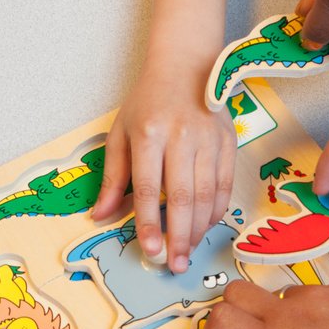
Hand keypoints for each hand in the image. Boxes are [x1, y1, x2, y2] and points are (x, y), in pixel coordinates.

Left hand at [94, 68, 235, 273]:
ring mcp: (209, 139)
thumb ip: (113, 177)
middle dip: (179, 236)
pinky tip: (205, 227)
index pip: (150, 188)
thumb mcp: (121, 133)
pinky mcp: (229, 141)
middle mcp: (182, 136)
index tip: (150, 250)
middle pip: (184, 197)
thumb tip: (100, 215)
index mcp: (150, 133)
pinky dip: (216, 211)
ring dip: (198, 230)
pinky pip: (225, 185)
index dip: (150, 223)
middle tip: (175, 264)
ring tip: (188, 252)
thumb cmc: (148, 100)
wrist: (185, 63)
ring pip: (208, 195)